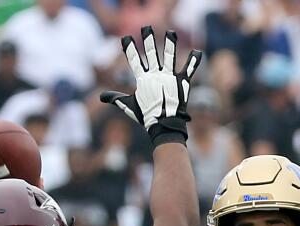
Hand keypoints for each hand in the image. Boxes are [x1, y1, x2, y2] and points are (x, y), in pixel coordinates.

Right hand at [100, 27, 201, 146]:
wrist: (164, 125)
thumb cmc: (146, 116)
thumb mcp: (129, 106)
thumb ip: (116, 99)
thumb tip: (102, 97)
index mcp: (143, 80)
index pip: (134, 61)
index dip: (129, 49)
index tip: (125, 38)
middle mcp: (156, 75)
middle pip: (151, 54)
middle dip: (148, 40)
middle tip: (146, 28)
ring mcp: (170, 78)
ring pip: (170, 57)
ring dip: (170, 44)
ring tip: (171, 32)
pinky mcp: (182, 82)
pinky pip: (189, 69)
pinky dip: (194, 61)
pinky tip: (197, 51)